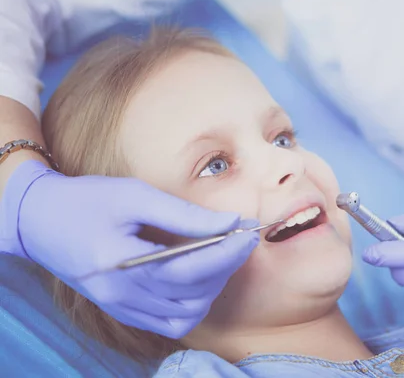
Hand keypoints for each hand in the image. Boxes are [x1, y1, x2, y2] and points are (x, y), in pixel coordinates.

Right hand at [1, 160, 258, 337]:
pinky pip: (167, 323)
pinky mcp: (121, 310)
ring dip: (211, 288)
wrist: (39, 220)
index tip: (249, 232)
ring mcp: (121, 307)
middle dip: (226, 266)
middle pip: (193, 294)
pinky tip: (198, 280)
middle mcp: (122, 295)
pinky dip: (192, 306)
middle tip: (239, 239)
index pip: (191, 269)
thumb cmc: (86, 200)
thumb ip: (183, 214)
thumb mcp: (135, 196)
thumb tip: (229, 221)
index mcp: (123, 264)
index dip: (227, 252)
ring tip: (220, 256)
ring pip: (185, 315)